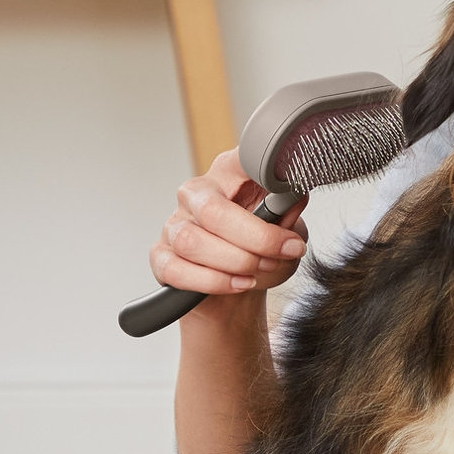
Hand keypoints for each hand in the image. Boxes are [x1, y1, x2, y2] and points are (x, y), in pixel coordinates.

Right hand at [149, 151, 308, 307]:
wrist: (238, 295)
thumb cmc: (260, 254)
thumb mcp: (286, 232)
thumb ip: (287, 213)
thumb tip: (293, 198)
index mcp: (228, 175)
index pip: (240, 158)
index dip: (261, 171)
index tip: (286, 191)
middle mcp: (196, 194)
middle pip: (212, 210)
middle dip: (255, 239)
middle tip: (280, 253)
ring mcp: (174, 224)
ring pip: (192, 242)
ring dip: (235, 262)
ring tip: (259, 271)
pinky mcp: (161, 257)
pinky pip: (178, 270)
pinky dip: (214, 282)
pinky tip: (238, 284)